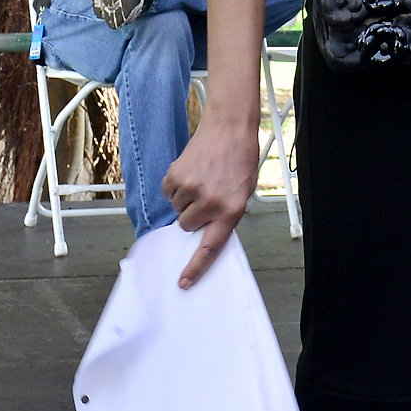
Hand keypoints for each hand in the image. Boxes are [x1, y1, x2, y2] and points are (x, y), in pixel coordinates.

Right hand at [162, 106, 257, 286]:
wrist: (230, 128)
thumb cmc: (240, 161)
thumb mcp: (242, 193)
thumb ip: (224, 215)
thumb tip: (203, 233)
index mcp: (231, 211)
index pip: (210, 248)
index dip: (195, 268)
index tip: (183, 282)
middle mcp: (210, 203)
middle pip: (187, 225)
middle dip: (193, 215)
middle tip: (206, 196)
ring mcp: (192, 189)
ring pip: (177, 208)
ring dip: (186, 197)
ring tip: (202, 178)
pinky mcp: (177, 175)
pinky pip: (168, 191)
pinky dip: (175, 185)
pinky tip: (191, 171)